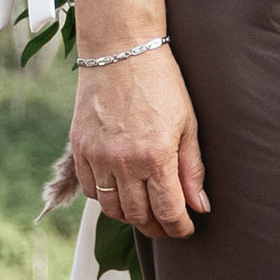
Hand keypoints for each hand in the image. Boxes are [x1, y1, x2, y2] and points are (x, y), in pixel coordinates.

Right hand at [68, 46, 206, 241]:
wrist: (121, 50)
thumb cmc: (161, 82)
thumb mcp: (188, 124)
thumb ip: (192, 169)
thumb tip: (200, 205)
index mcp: (155, 156)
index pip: (168, 211)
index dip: (179, 228)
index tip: (186, 229)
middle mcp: (123, 162)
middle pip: (138, 216)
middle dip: (156, 227)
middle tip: (168, 225)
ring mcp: (97, 157)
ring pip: (111, 209)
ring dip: (130, 216)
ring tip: (146, 210)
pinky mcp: (79, 149)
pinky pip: (90, 189)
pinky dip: (105, 198)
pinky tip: (121, 190)